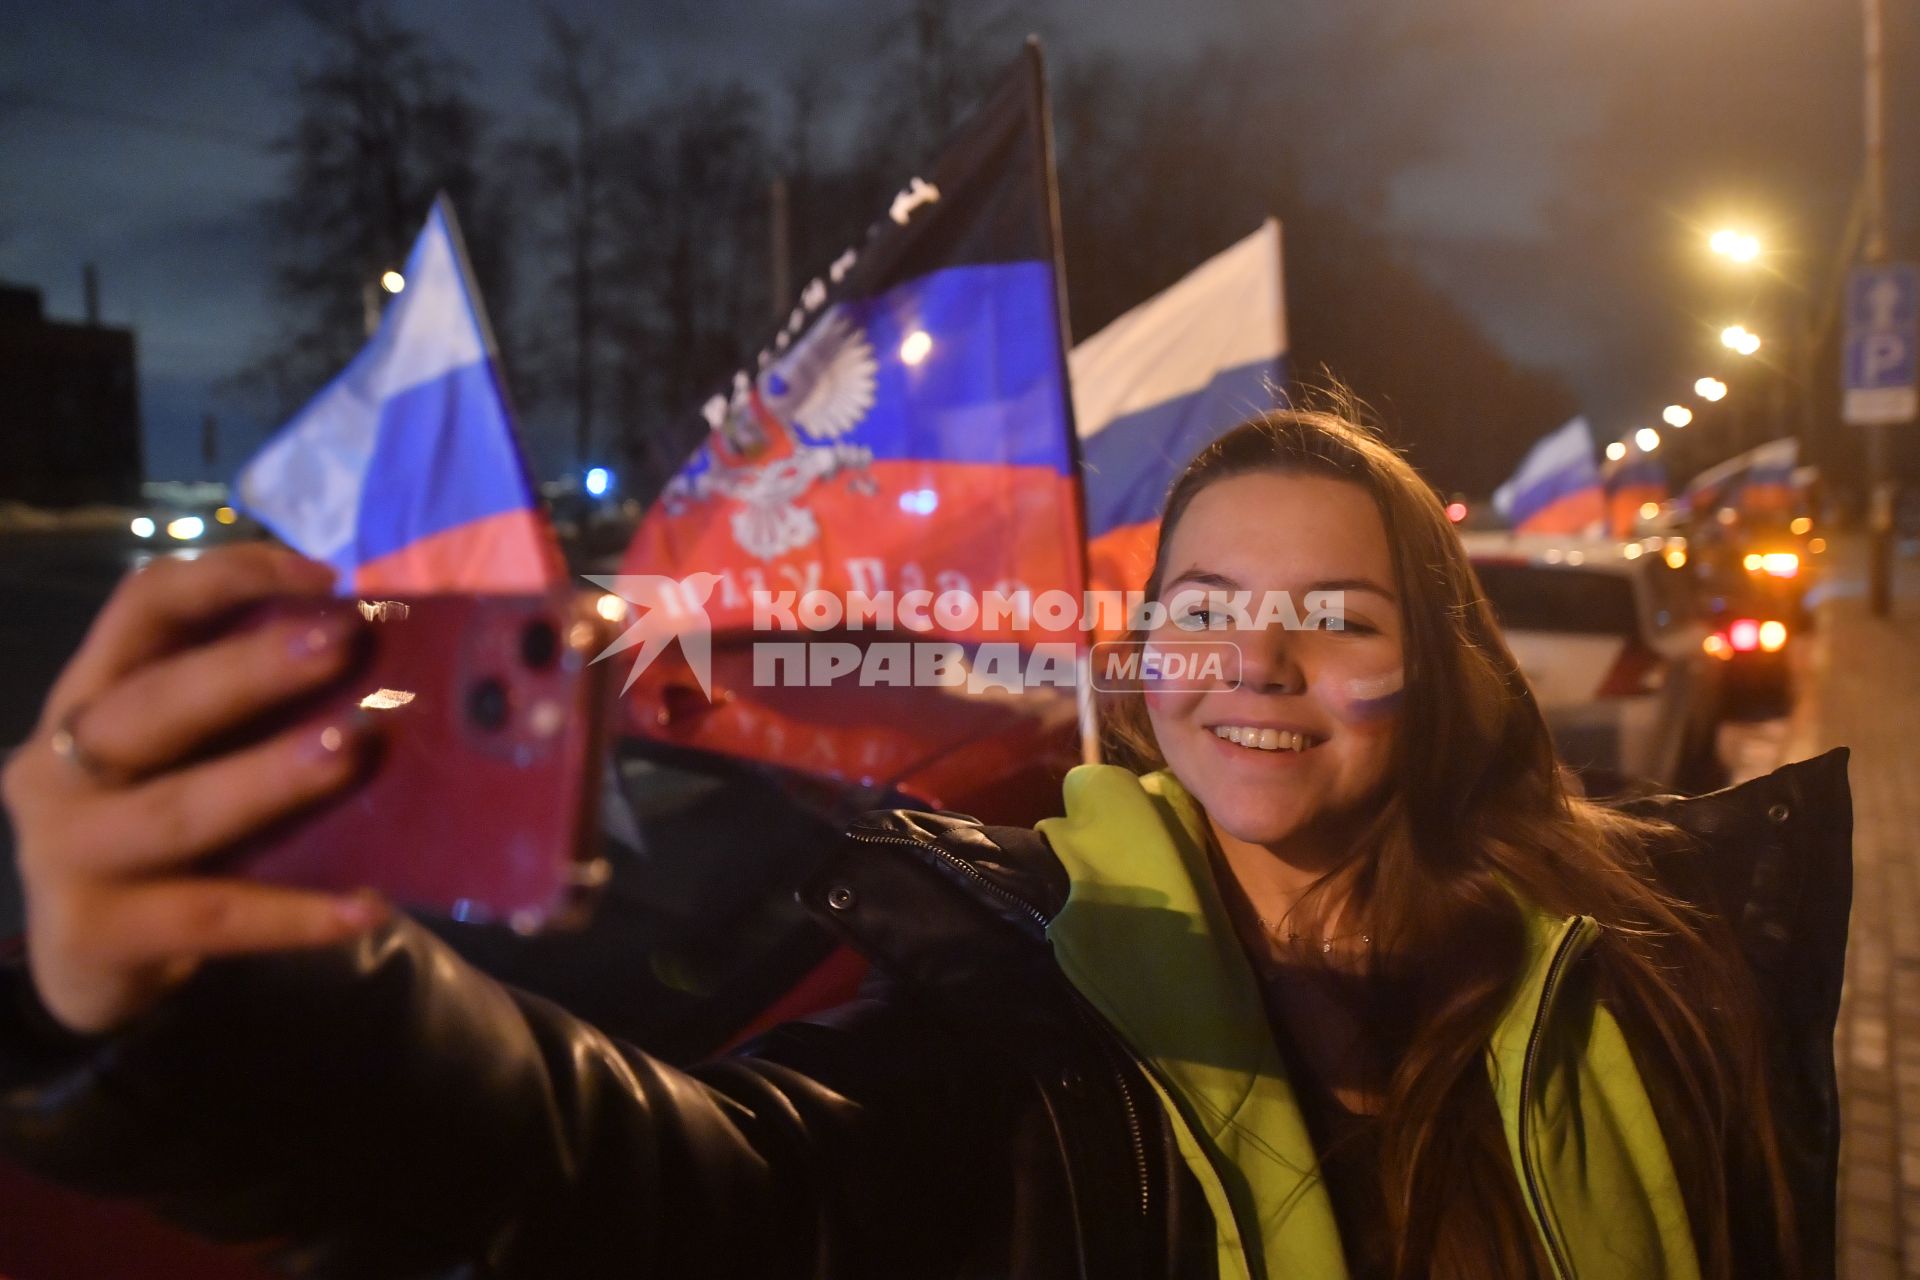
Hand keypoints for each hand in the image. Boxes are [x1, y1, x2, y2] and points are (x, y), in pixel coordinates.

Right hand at [2, 544, 388, 1034]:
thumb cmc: (161, 829)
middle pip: (153, 703)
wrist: (89, 957)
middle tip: (341, 643)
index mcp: (89, 695)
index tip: (325, 576)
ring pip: (177, 810)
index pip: (142, 607)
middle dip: (249, 670)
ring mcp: (67, 850)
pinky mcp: (96, 932)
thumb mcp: (184, 753)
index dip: (226, 577)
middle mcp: (60, 763)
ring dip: (268, 778)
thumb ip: (245, 705)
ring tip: (350, 750)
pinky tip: (364, 908)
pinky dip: (293, 914)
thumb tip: (379, 654)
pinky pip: (211, 915)